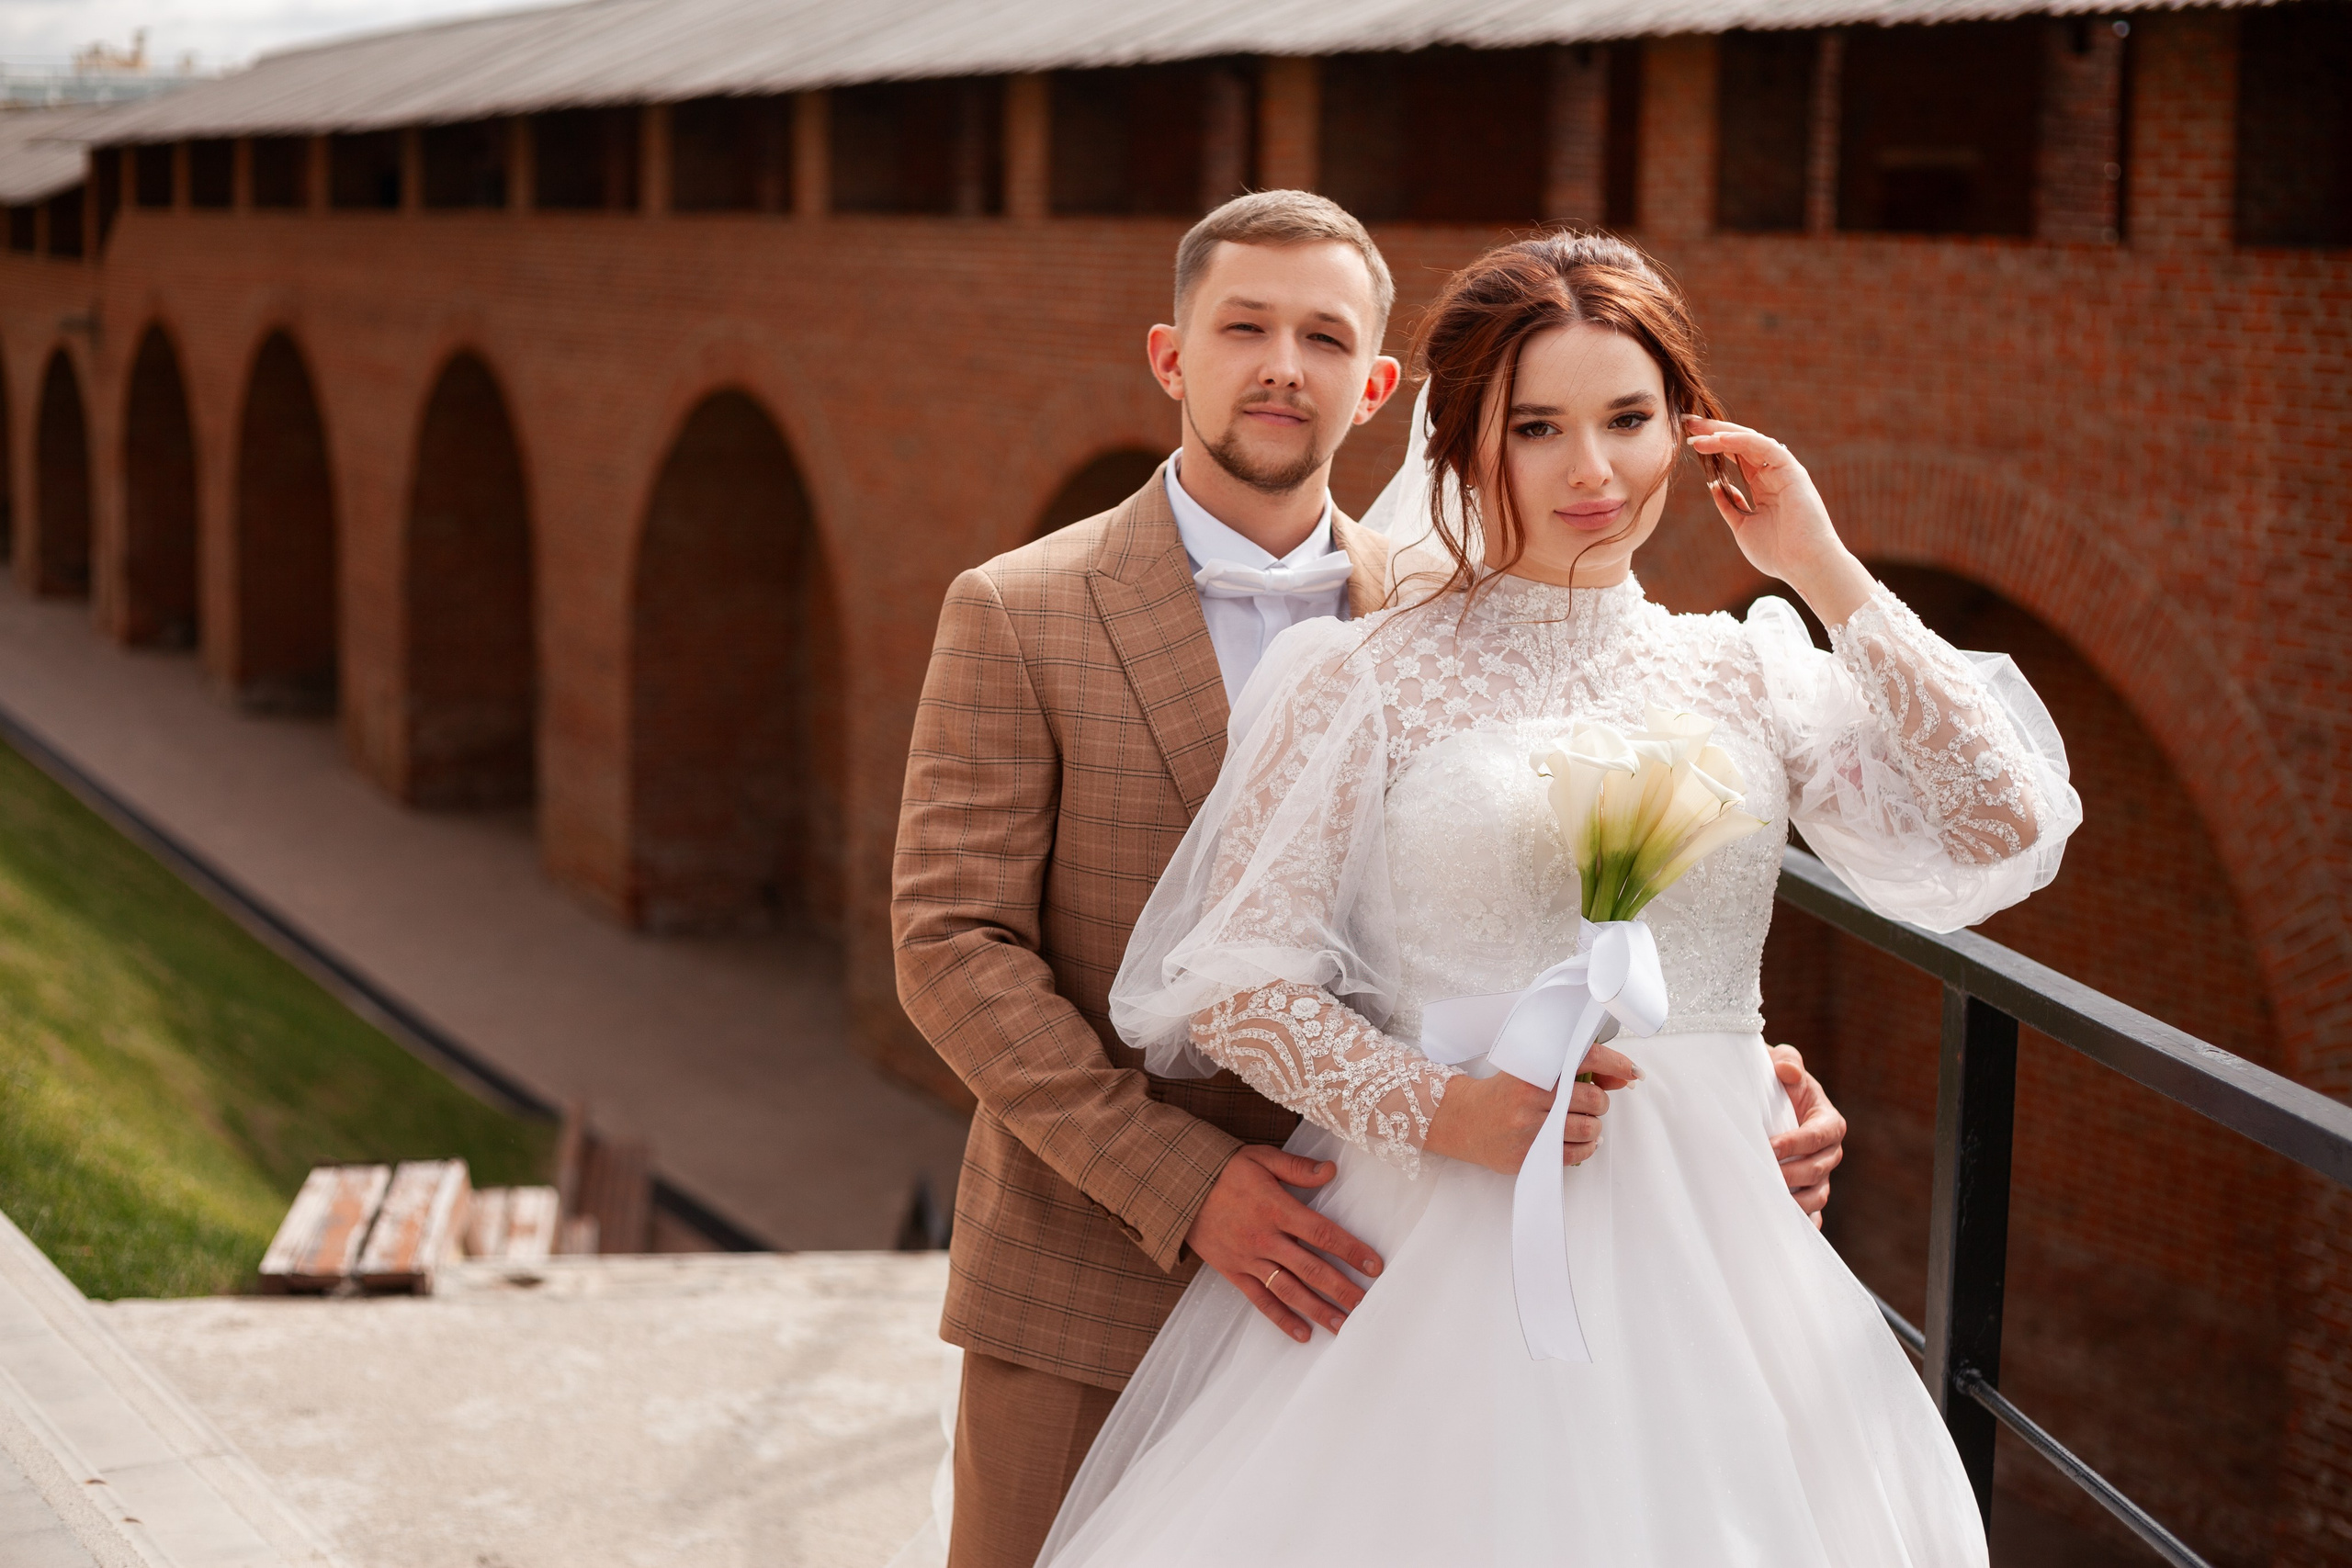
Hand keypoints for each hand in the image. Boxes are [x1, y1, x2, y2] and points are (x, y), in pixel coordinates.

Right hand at [1186, 1145, 1384, 1343]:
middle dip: (1341, 1288)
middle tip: (1366, 1306)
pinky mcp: (1234, 1273)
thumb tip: (1331, 1171)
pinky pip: (1260, 1301)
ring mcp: (1248, 1259)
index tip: (1374, 1266)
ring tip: (1343, 1325)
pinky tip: (1302, 1334)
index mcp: (1275, 1208)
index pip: (1322, 1233)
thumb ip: (1296, 1168)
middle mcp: (1265, 1239)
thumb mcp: (1260, 1158)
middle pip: (1311, 1269)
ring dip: (1318, 1310)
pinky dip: (1282, 1319)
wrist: (1177, 1189)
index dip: (1350, 1250)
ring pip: (1289, 1290)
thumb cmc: (1222, 1170)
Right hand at [1424, 1044, 1639, 1175]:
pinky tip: (1577, 1141)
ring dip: (1594, 1127)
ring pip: (1588, 1129)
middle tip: (1592, 1104)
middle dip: (1600, 1103)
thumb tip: (1622, 1077)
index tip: (1631, 1072)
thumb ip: (1575, 1071)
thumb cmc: (1503, 1093)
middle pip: (1593, 1101)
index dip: (1615, 1064)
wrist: (1463, 1120)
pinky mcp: (1528, 1155)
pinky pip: (1575, 1155)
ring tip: (1582, 1123)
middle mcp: (1530, 1098)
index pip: (1585, 1059)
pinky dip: (1586, 1148)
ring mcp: (1528, 1129)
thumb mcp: (1532, 1072)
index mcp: (1532, 1070)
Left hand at [1684, 417, 1873, 626]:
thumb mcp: (1742, 526)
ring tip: (1696, 432)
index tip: (1689, 441)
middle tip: (1687, 424)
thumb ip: (1730, 505)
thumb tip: (1715, 486)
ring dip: (1722, 434)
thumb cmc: (1778, 553)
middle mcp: (1772, 474)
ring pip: (1750, 441)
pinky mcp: (1792, 471)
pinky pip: (1764, 448)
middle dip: (1713, 432)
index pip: (1735, 457)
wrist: (1804, 566)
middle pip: (1740, 445)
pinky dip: (1741, 441)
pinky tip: (1719, 439)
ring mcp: (1783, 471)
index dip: (1713, 446)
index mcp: (1763, 486)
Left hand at [1768, 1043, 1846, 1227]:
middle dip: (1791, 1174)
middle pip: (1818, 1169)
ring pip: (1817, 1195)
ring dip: (1796, 1201)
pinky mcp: (1810, 1192)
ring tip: (1768, 1199)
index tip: (1770, 1147)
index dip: (1796, 1143)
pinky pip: (1813, 1213)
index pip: (1817, 1136)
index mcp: (1829, 1122)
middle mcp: (1830, 1152)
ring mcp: (1821, 1175)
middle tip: (1763, 1173)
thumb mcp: (1783, 1063)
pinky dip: (1803, 1222)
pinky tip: (1783, 1224)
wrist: (1768, 1102)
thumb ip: (1788, 1061)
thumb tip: (1786, 1071)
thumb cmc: (1777, 1081)